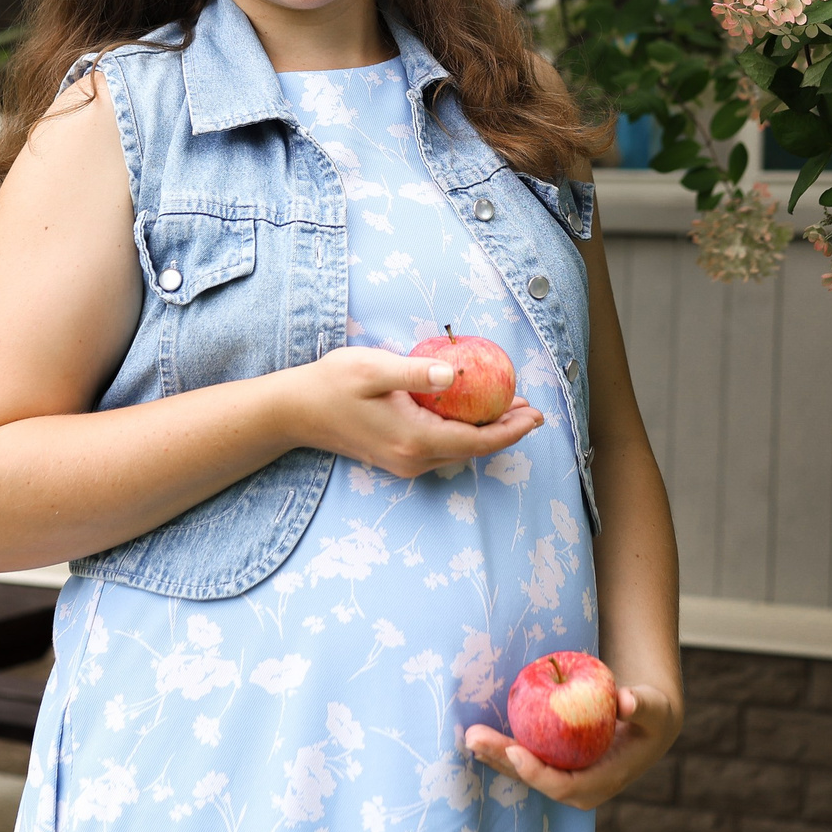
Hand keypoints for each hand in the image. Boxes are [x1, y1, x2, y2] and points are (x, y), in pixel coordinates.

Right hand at [278, 346, 541, 477]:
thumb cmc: (332, 383)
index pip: (477, 441)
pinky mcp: (397, 459)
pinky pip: (442, 449)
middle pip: (473, 450)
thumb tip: (455, 374)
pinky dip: (463, 433)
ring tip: (508, 406)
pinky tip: (469, 413)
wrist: (295, 411)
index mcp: (414, 438)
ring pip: (458, 451)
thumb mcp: (373, 368)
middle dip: (506, 430)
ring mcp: (404, 463)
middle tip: (531, 407)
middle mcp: (413, 459)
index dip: (511, 430)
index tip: (537, 414)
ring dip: (486, 432)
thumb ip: (414, 372)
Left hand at [463, 683, 679, 811]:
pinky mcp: (554, 767)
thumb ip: (642, 705)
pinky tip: (479, 736)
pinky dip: (501, 749)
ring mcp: (564, 778)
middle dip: (502, 761)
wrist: (646, 726)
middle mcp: (579, 788)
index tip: (516, 750)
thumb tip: (628, 701)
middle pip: (534, 780)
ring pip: (522, 773)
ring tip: (470, 736)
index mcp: (602, 781)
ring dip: (494, 756)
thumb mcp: (653, 708)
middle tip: (475, 737)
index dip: (537, 773)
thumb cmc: (650, 715)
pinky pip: (523, 761)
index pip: (563, 786)